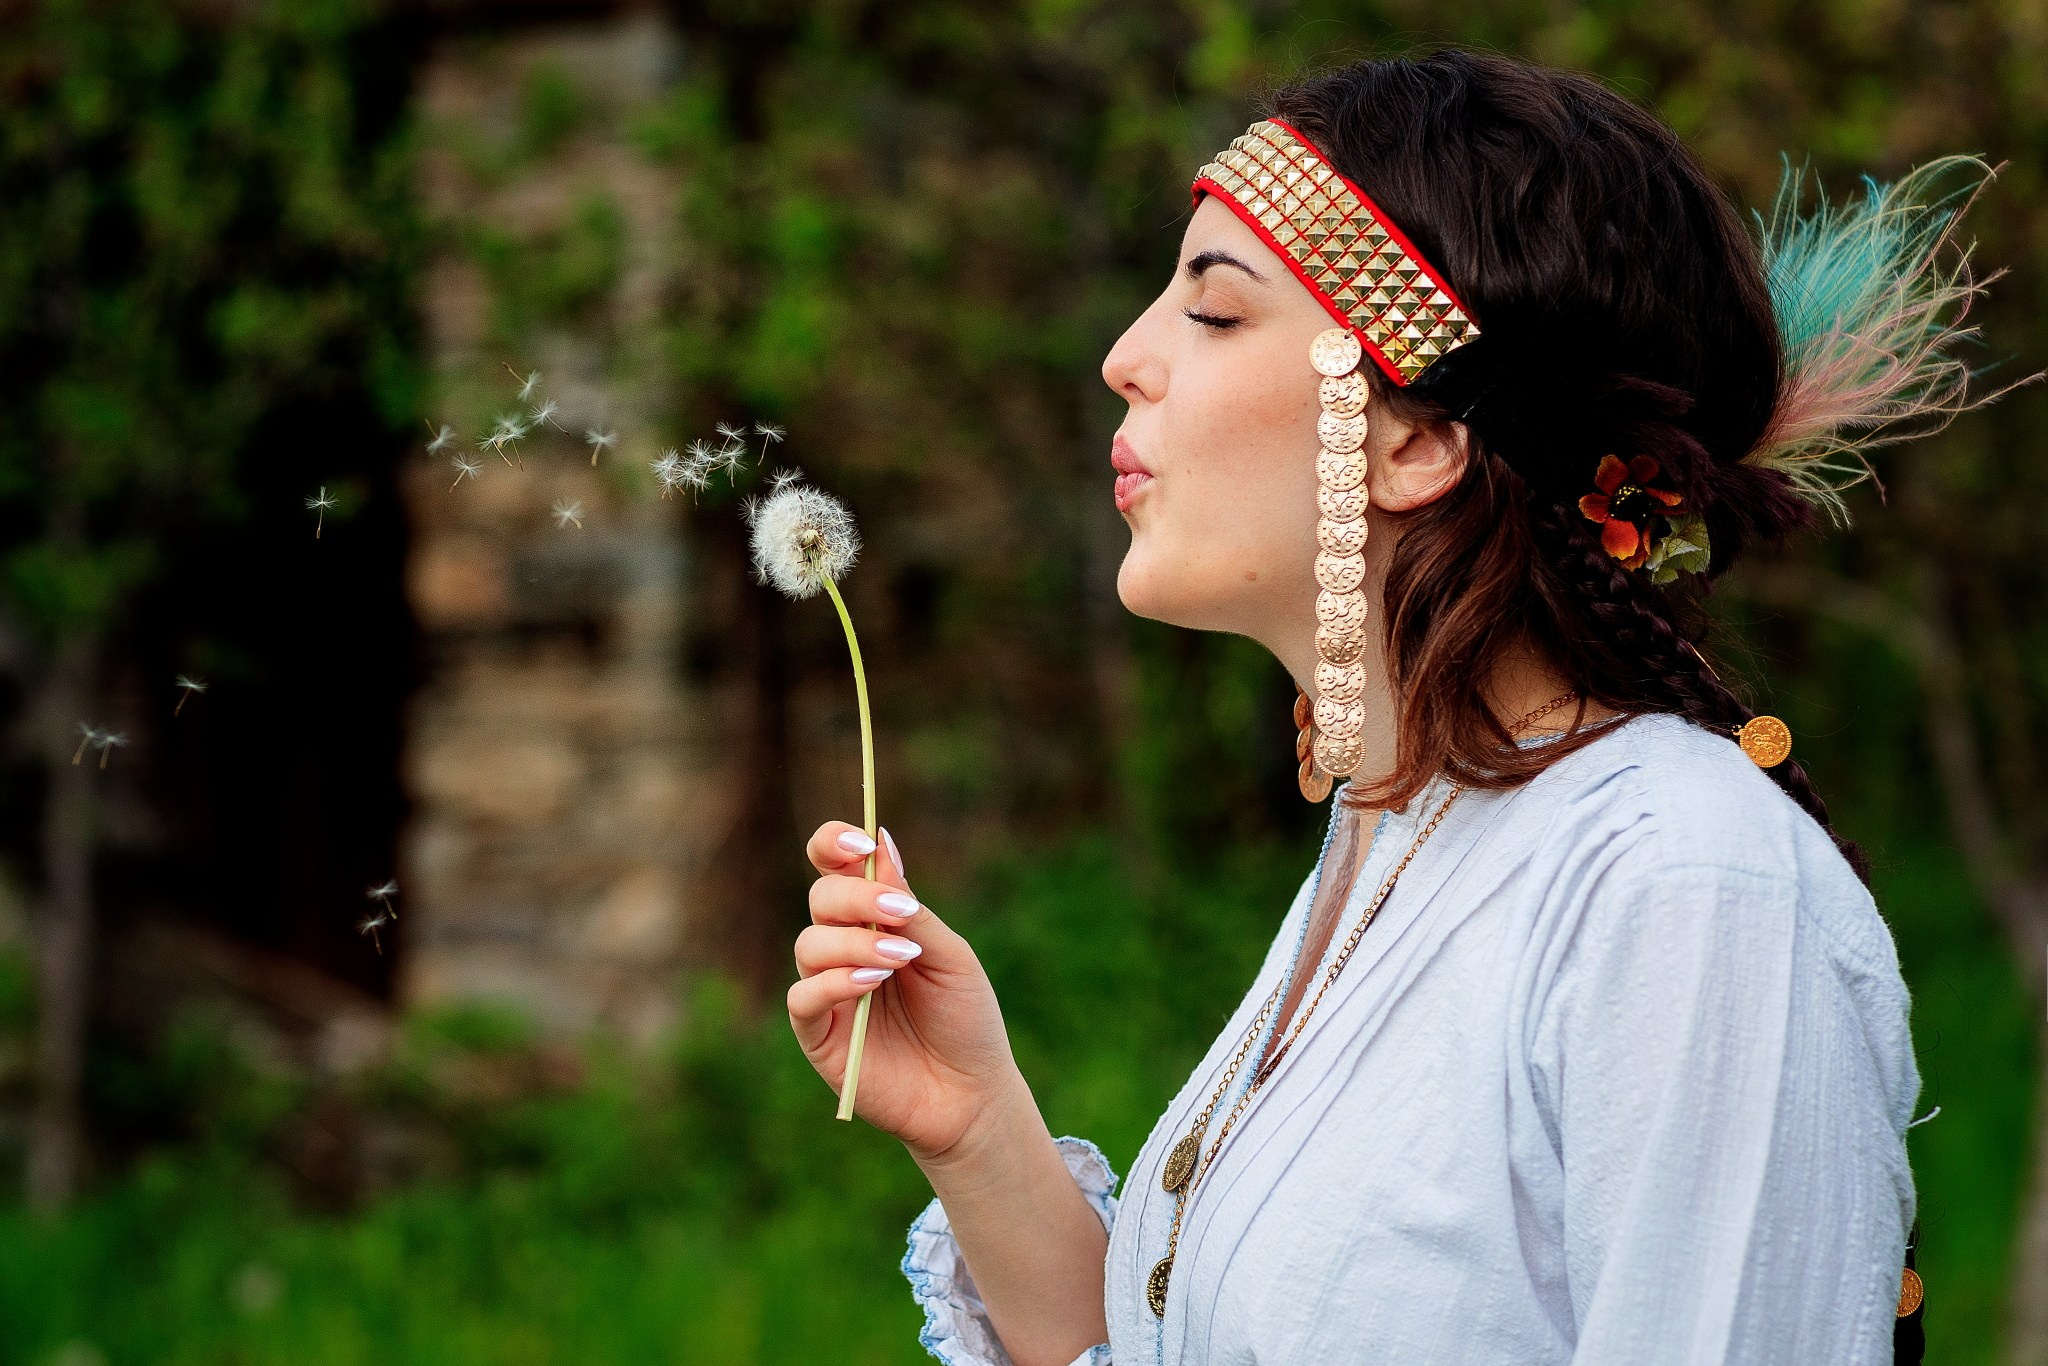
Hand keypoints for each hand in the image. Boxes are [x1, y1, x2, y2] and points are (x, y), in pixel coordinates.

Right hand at [788, 822, 1024, 1161]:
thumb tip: (881, 842)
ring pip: (809, 945)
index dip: (835, 844)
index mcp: (874, 920)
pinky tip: (870, 983)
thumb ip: (911, 909)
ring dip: (852, 944)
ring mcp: (827, 991)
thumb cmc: (966, 1019)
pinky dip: (833, 983)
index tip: (861, 844)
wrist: (973, 1093)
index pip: (835, 867)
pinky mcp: (817, 1036)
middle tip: (899, 914)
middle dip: (856, 899)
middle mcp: (844, 948)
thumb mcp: (950, 956)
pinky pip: (803, 998)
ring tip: (899, 959)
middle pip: (820, 899)